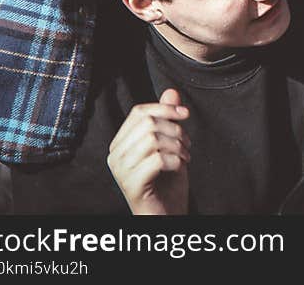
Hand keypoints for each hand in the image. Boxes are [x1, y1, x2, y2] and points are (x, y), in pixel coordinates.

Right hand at [107, 88, 190, 214]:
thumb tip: (171, 91)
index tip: (186, 113)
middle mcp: (115, 155)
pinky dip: (176, 160)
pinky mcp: (132, 185)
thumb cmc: (168, 180)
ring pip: (152, 139)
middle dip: (175, 130)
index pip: (139, 112)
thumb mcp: (171, 144)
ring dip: (178, 145)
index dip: (165, 108)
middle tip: (188, 144)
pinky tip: (181, 167)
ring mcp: (121, 171)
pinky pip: (157, 159)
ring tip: (186, 156)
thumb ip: (168, 119)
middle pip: (147, 124)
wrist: (167, 213)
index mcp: (120, 143)